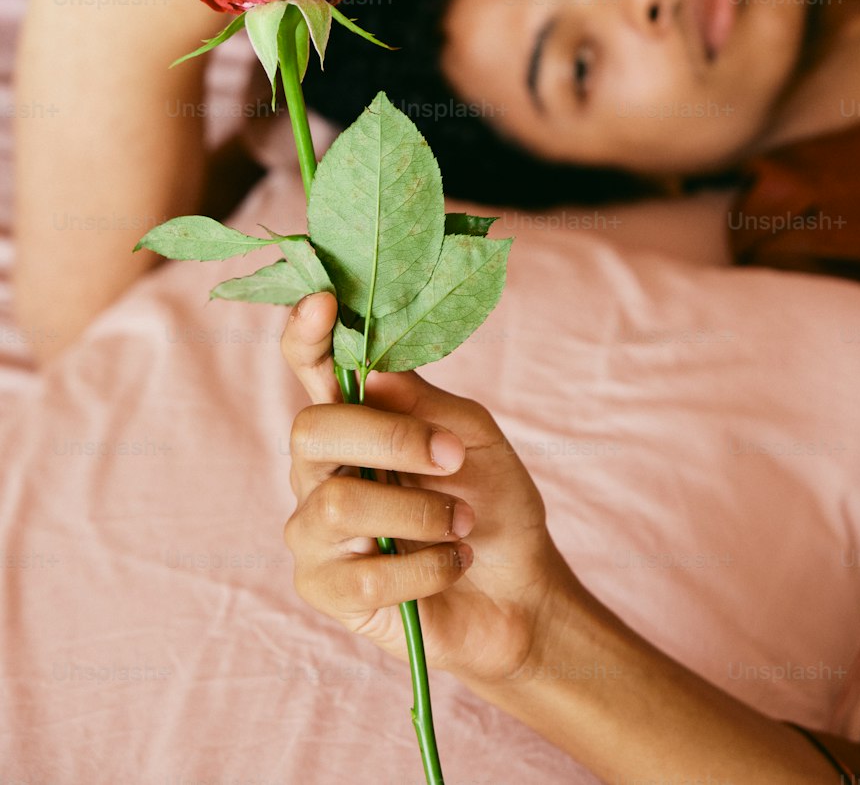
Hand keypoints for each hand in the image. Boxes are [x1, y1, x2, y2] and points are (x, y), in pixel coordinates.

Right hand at [281, 292, 572, 688]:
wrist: (520, 591)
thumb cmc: (491, 502)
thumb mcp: (472, 436)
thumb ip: (422, 402)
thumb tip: (373, 373)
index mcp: (354, 419)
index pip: (310, 368)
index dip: (305, 335)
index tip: (322, 302)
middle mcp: (320, 468)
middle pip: (311, 430)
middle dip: (388, 439)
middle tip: (450, 457)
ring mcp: (315, 531)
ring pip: (338, 504)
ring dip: (419, 514)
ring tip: (461, 524)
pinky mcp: (326, 590)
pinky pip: (363, 574)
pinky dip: (427, 568)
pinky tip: (454, 564)